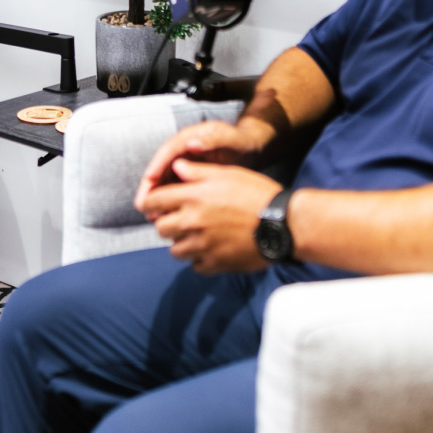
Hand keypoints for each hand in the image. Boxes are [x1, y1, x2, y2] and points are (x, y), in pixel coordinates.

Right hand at [134, 118, 272, 210]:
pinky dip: (170, 202)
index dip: (156, 167)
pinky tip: (167, 216)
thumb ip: (213, 140)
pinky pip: (175, 188)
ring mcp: (184, 163)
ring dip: (157, 198)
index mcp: (188, 138)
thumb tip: (192, 144)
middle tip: (143, 206)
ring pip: (165, 181)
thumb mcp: (229, 138)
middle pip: (160, 168)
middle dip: (151, 187)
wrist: (249, 145)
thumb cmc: (240, 140)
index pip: (167, 152)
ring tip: (152, 215)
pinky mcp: (189, 175)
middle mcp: (182, 150)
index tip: (148, 182)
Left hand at [139, 159, 283, 274]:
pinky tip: (211, 249)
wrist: (282, 224)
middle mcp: (191, 222)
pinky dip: (199, 259)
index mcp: (192, 197)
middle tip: (180, 219)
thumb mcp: (227, 173)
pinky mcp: (214, 264)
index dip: (150, 203)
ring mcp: (201, 246)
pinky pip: (194, 265)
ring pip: (174, 250)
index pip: (152, 202)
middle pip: (160, 228)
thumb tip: (176, 167)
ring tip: (197, 235)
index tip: (153, 205)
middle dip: (166, 223)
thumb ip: (197, 172)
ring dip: (181, 243)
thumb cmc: (256, 194)